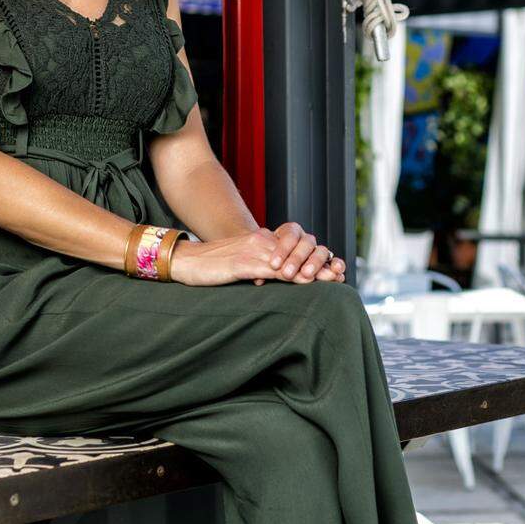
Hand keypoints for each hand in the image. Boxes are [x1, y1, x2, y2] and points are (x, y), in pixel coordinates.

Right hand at [168, 225, 345, 286]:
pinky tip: (304, 283)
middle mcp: (260, 241)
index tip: (333, 268)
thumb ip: (259, 267)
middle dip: (320, 264)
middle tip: (339, 275)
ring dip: (312, 272)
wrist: (185, 260)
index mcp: (261, 240)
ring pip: (289, 261)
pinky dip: (290, 277)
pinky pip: (271, 270)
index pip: (294, 247)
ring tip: (332, 281)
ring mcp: (252, 252)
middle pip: (298, 252)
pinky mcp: (242, 264)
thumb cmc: (211, 266)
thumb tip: (274, 280)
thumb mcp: (240, 263)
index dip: (315, 258)